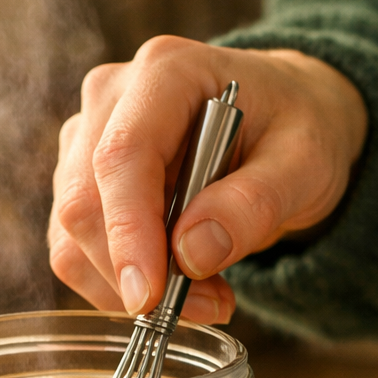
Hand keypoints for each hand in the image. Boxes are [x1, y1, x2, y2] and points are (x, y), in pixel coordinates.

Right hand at [49, 36, 367, 321]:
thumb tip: (189, 255)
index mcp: (166, 72)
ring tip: (207, 295)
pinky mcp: (80, 180)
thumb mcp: (306, 163)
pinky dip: (118, 284)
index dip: (127, 232)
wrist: (287, 120)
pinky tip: (176, 282)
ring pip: (71, 233)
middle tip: (211, 305)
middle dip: (134, 271)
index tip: (149, 297)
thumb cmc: (298, 128)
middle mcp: (111, 98)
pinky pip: (75, 248)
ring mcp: (87, 138)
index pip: (121, 156)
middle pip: (84, 201)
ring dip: (126, 285)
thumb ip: (253, 204)